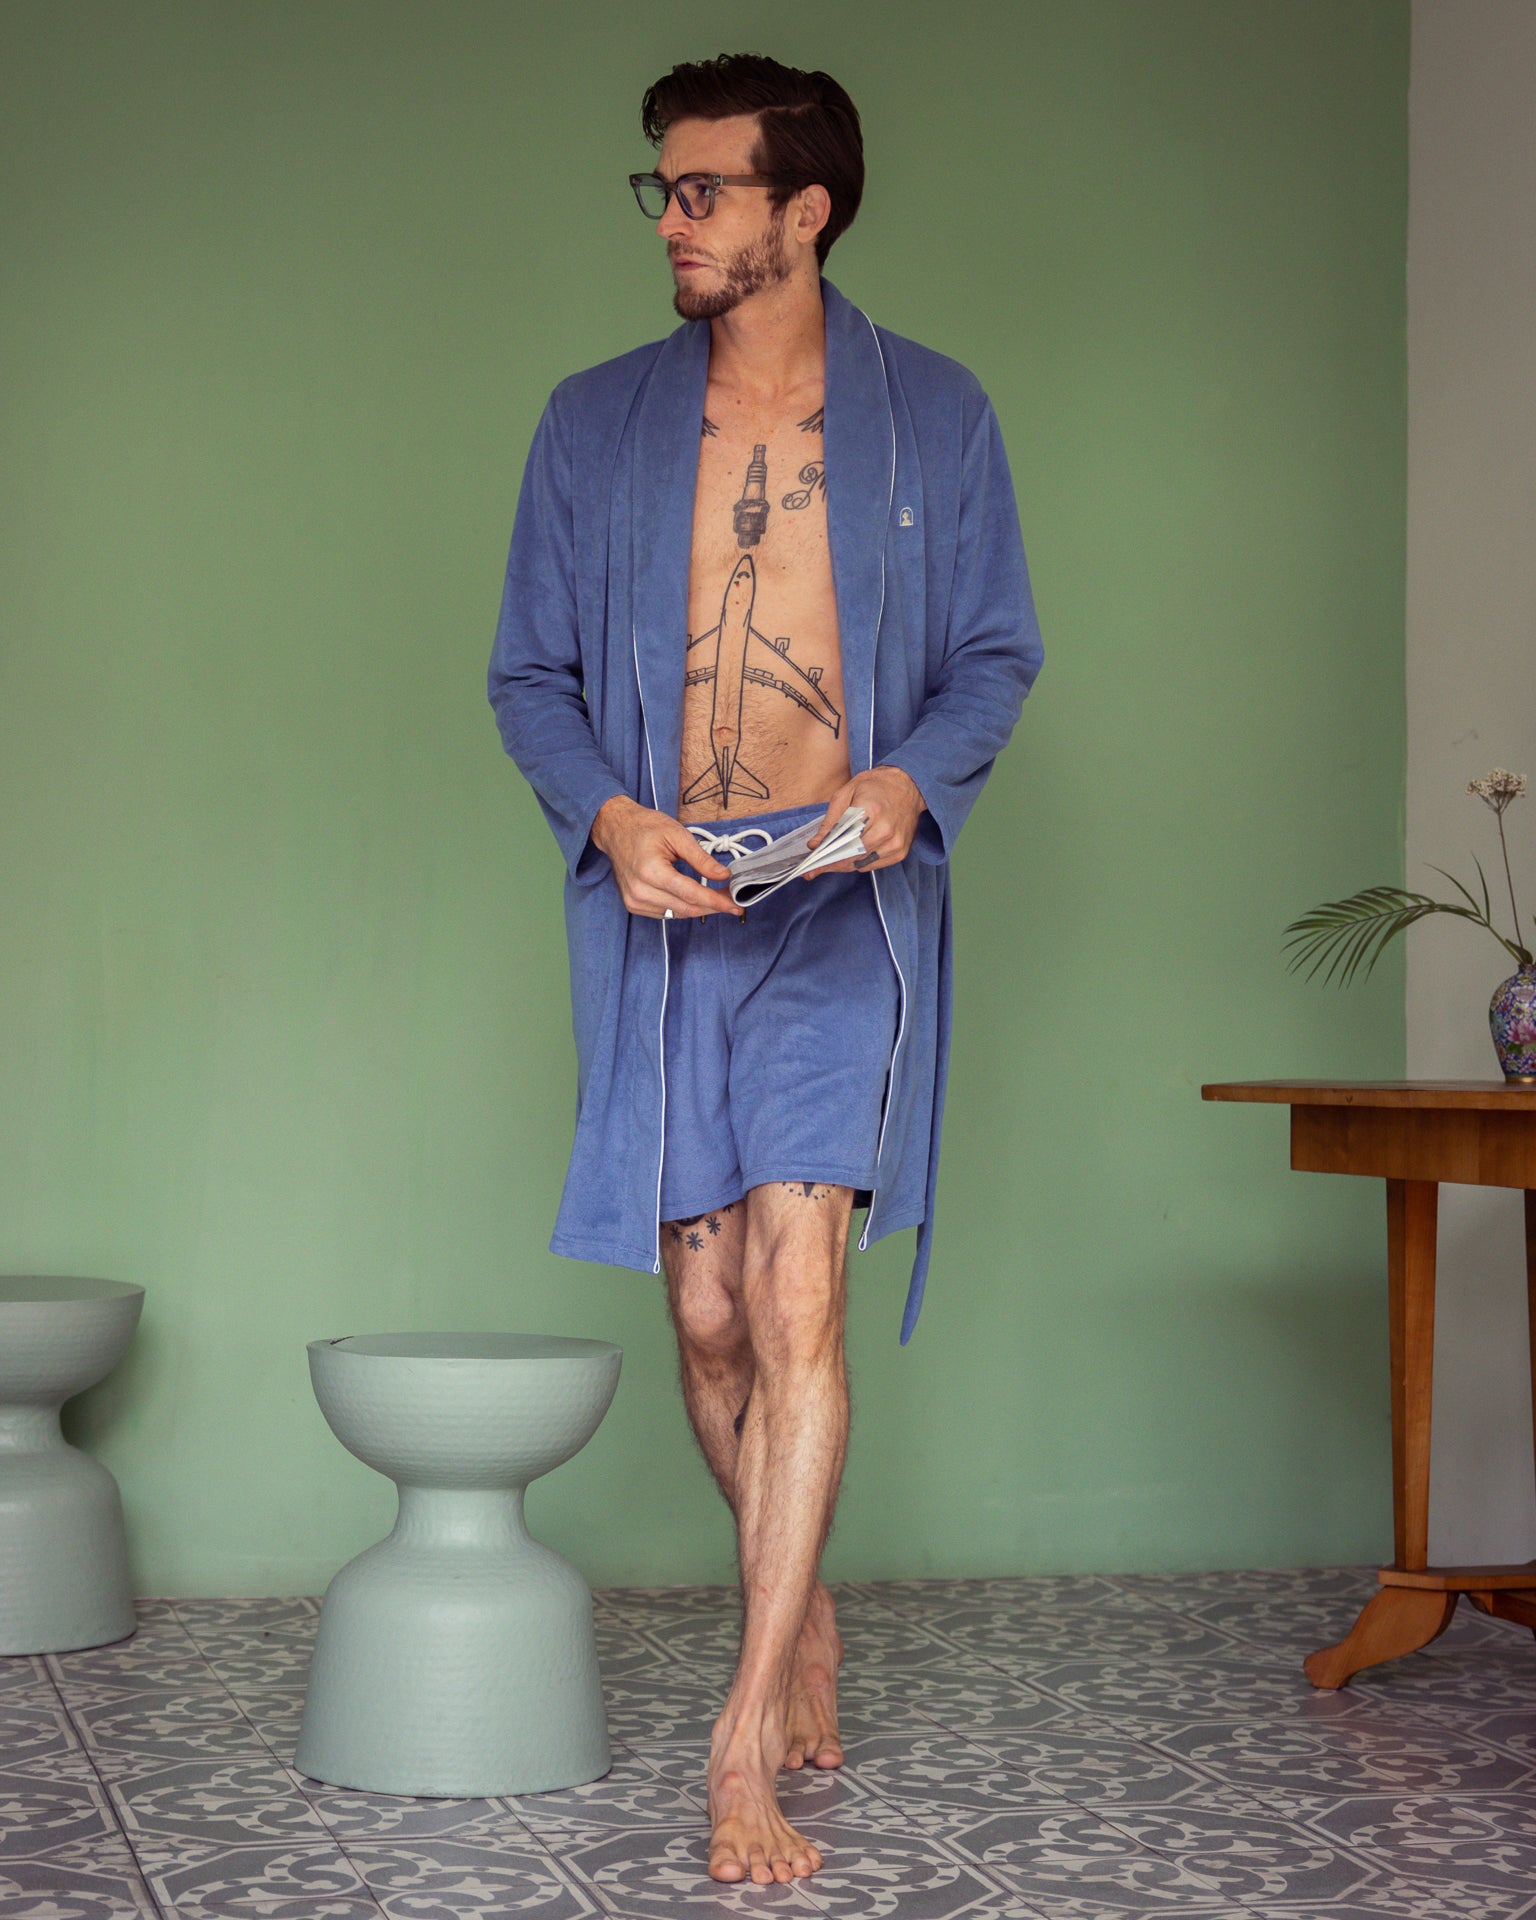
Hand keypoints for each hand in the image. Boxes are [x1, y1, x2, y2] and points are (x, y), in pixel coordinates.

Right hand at [590, 796, 744, 919]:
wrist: (615, 829)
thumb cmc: (645, 827)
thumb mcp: (677, 835)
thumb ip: (701, 859)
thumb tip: (723, 875)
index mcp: (651, 872)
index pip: (691, 894)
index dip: (716, 901)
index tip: (736, 905)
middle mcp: (640, 891)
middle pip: (686, 908)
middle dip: (713, 906)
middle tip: (733, 902)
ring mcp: (634, 901)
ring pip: (677, 914)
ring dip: (700, 908)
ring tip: (717, 899)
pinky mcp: (633, 905)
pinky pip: (665, 913)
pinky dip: (683, 908)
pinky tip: (695, 899)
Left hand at [804, 765, 925, 875]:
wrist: (909, 785)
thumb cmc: (876, 785)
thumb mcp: (847, 793)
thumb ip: (830, 820)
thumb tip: (815, 844)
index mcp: (870, 811)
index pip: (841, 842)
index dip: (824, 856)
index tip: (810, 867)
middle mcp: (885, 830)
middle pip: (850, 856)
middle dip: (830, 864)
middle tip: (815, 869)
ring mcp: (895, 843)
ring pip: (861, 864)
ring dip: (844, 864)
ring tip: (832, 860)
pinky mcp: (901, 851)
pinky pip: (873, 865)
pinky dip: (860, 863)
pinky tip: (852, 855)